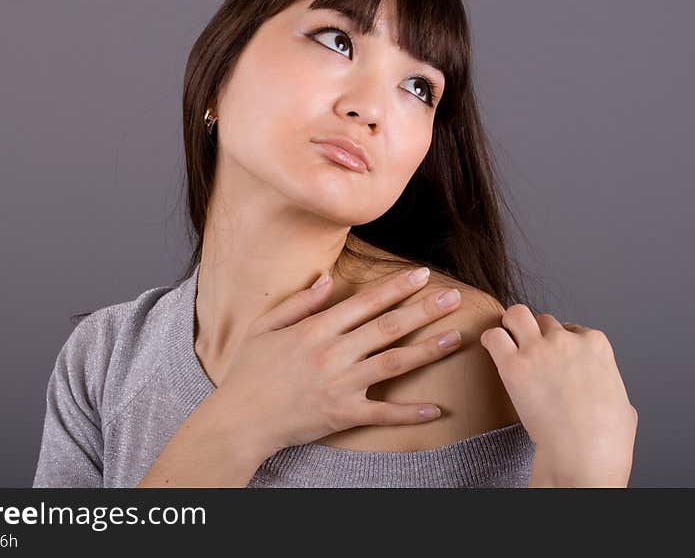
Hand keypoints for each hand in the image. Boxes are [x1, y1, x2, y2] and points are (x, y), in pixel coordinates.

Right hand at [212, 267, 465, 456]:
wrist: (239, 420)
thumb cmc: (248, 372)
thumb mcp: (265, 327)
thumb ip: (300, 303)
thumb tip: (327, 278)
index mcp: (315, 330)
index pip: (365, 303)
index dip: (396, 287)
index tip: (422, 274)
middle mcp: (333, 354)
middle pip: (387, 327)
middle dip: (423, 310)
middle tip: (453, 297)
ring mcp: (341, 385)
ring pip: (393, 364)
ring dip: (427, 350)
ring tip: (455, 338)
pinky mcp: (343, 415)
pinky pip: (383, 414)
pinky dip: (409, 413)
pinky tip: (435, 409)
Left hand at [479, 305, 637, 485]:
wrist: (584, 455)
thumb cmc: (607, 439)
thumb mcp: (624, 405)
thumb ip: (611, 389)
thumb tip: (609, 396)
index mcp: (597, 344)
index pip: (572, 328)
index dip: (560, 343)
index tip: (554, 359)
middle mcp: (567, 340)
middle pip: (543, 320)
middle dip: (535, 332)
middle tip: (527, 350)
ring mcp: (539, 349)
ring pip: (517, 315)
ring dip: (510, 326)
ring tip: (506, 342)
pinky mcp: (514, 365)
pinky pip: (494, 336)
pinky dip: (490, 341)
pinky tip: (491, 350)